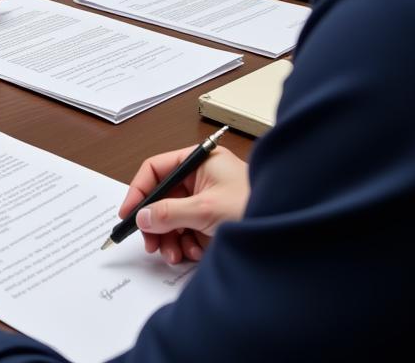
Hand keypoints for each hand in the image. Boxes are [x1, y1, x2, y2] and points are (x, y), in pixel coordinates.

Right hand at [120, 145, 248, 263]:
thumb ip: (170, 212)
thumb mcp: (206, 209)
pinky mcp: (212, 222)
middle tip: (150, 243)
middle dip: (155, 222)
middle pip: (162, 197)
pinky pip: (186, 232)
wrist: (286, 232)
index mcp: (199, 161)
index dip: (139, 190)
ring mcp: (206, 201)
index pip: (157, 169)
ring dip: (169, 238)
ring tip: (174, 253)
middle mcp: (201, 178)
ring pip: (172, 218)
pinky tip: (192, 253)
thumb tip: (143, 216)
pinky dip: (184, 244)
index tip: (128, 213)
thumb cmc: (255, 207)